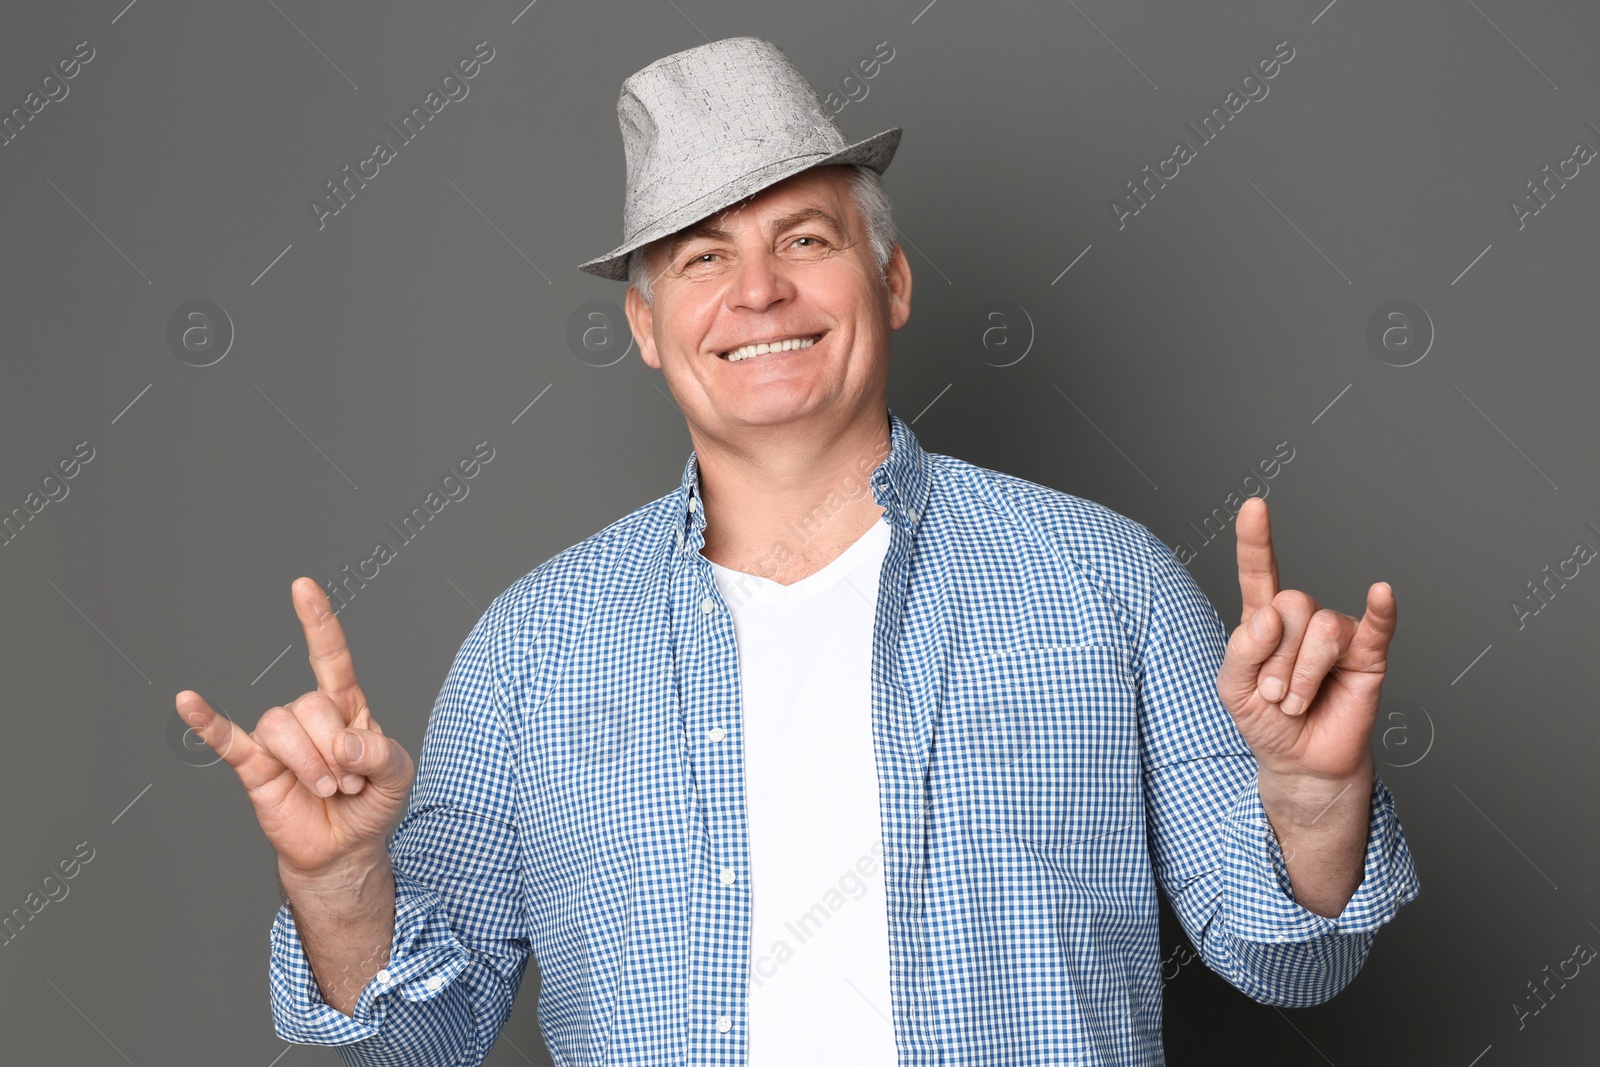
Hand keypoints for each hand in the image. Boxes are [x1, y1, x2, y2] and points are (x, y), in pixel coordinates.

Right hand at [174, 578, 413, 882]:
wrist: (344, 849)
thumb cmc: (371, 802)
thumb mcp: (398, 775)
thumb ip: (380, 753)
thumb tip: (341, 744)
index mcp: (346, 706)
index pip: (331, 656)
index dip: (317, 622)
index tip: (302, 587)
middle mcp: (309, 714)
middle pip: (311, 705)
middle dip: (335, 751)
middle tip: (349, 783)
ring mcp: (279, 739)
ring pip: (280, 726)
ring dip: (310, 764)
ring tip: (327, 790)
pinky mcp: (254, 766)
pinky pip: (225, 739)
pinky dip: (207, 721)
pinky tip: (188, 702)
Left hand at [1215, 497, 1396, 783]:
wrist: (1300, 761)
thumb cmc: (1266, 720)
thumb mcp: (1233, 689)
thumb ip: (1240, 651)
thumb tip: (1267, 616)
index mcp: (1264, 619)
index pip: (1259, 572)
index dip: (1256, 540)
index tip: (1254, 506)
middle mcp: (1302, 618)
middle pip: (1291, 603)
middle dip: (1276, 658)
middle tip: (1274, 695)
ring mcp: (1337, 634)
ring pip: (1321, 629)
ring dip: (1301, 675)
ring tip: (1296, 702)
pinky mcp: (1369, 655)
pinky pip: (1376, 626)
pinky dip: (1381, 609)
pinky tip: (1381, 594)